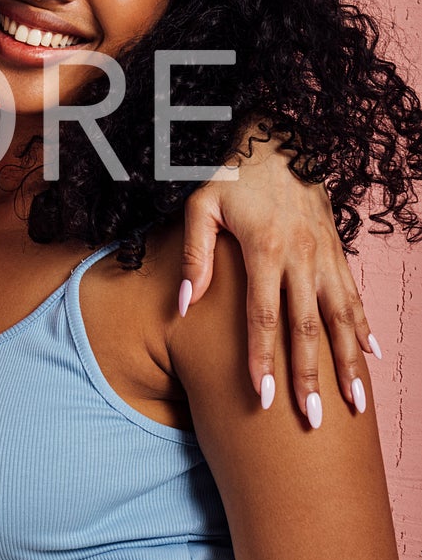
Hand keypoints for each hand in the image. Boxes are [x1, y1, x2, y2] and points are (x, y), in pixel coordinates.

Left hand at [182, 134, 375, 422]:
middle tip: (314, 420)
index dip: (264, 360)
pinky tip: (374, 356)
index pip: (264, 318)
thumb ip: (194, 256)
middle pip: (308, 328)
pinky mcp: (337, 251)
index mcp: (265, 250)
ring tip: (355, 403)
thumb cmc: (230, 175)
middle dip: (310, 377)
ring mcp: (324, 255)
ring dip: (348, 363)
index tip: (262, 399)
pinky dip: (364, 327)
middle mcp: (301, 257)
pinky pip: (354, 295)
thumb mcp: (199, 206)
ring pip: (341, 317)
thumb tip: (185, 305)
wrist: (276, 138)